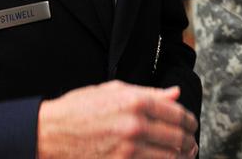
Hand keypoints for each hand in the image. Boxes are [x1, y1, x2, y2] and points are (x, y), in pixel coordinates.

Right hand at [37, 80, 197, 158]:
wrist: (50, 133)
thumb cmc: (79, 109)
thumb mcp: (113, 90)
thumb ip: (149, 93)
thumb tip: (175, 93)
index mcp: (135, 101)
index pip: (177, 113)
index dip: (189, 121)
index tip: (191, 125)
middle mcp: (135, 125)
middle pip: (178, 137)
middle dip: (188, 141)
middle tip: (190, 142)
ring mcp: (128, 150)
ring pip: (170, 157)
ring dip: (181, 157)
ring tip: (183, 154)